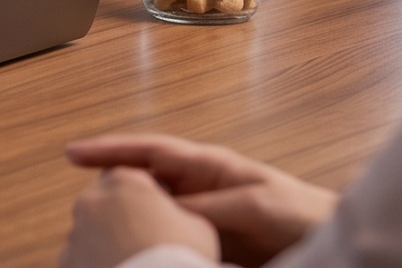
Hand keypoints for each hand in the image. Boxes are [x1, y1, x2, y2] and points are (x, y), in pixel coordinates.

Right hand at [67, 135, 336, 266]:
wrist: (329, 242)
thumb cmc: (300, 213)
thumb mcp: (253, 205)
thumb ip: (208, 206)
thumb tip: (164, 209)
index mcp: (208, 166)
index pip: (149, 151)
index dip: (110, 150)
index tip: (73, 152)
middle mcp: (199, 187)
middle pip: (143, 179)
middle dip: (110, 184)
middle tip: (82, 202)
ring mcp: (202, 215)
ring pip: (153, 211)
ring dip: (128, 216)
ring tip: (99, 229)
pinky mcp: (209, 243)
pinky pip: (170, 238)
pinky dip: (150, 241)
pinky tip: (137, 252)